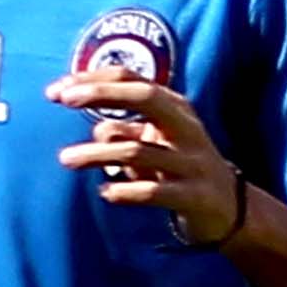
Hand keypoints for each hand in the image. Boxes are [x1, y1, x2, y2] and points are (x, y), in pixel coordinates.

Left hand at [52, 73, 249, 248]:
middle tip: (65, 99)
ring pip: (139, 151)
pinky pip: (153, 192)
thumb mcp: (155, 143)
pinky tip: (106, 192)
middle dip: (103, 94)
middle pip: (145, 97)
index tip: (58, 89)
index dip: (96, 79)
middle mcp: (186, 128)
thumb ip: (125, 132)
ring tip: (66, 159)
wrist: (228, 207)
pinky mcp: (192, 196)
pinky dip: (125, 191)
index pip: (134, 80)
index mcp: (176, 108)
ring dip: (97, 153)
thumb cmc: (181, 166)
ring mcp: (191, 162)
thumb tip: (96, 130)